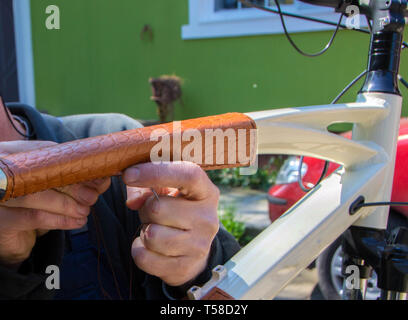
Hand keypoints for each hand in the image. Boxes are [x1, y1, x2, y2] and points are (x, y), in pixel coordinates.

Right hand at [0, 141, 110, 268]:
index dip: (74, 164)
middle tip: (92, 196)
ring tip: (85, 211)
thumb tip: (102, 179)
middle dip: (72, 186)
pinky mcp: (0, 218)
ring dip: (67, 205)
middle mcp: (2, 171)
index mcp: (14, 154)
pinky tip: (77, 222)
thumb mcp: (54, 185)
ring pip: (36, 197)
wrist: (9, 231)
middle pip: (40, 174)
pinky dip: (59, 220)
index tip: (97, 175)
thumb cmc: (34, 201)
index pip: (47, 153)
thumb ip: (75, 179)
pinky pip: (32, 217)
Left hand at [123, 161, 219, 286]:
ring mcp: (200, 245)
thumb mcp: (166, 190)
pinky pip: (144, 257)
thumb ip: (145, 186)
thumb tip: (133, 202)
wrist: (193, 248)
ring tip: (156, 229)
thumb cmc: (175, 209)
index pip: (188, 175)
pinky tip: (151, 247)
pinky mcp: (185, 267)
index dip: (156, 172)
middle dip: (145, 209)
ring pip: (151, 235)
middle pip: (157, 208)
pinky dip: (139, 250)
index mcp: (207, 192)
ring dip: (144, 231)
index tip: (129, 174)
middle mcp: (208, 218)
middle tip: (153, 213)